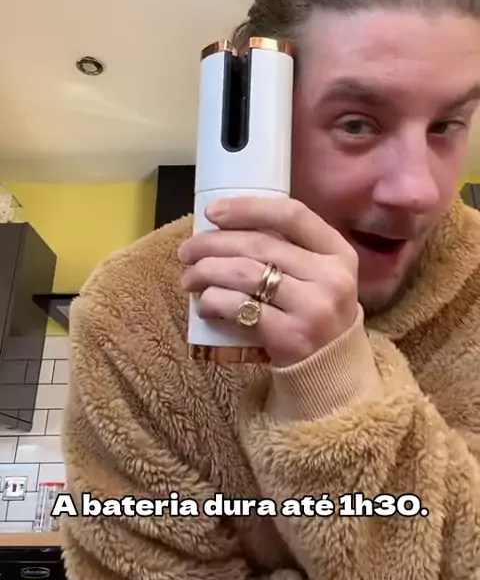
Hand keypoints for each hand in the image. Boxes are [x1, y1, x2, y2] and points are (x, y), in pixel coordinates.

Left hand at [178, 197, 358, 367]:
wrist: (330, 371)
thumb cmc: (313, 313)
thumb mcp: (318, 275)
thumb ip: (290, 249)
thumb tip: (225, 226)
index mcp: (338, 252)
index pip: (292, 214)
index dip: (249, 208)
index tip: (212, 212)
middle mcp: (331, 277)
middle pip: (259, 245)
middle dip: (212, 244)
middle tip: (186, 252)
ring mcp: (313, 308)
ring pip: (245, 274)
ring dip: (206, 272)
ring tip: (188, 278)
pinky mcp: (291, 337)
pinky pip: (241, 308)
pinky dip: (214, 301)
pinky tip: (203, 303)